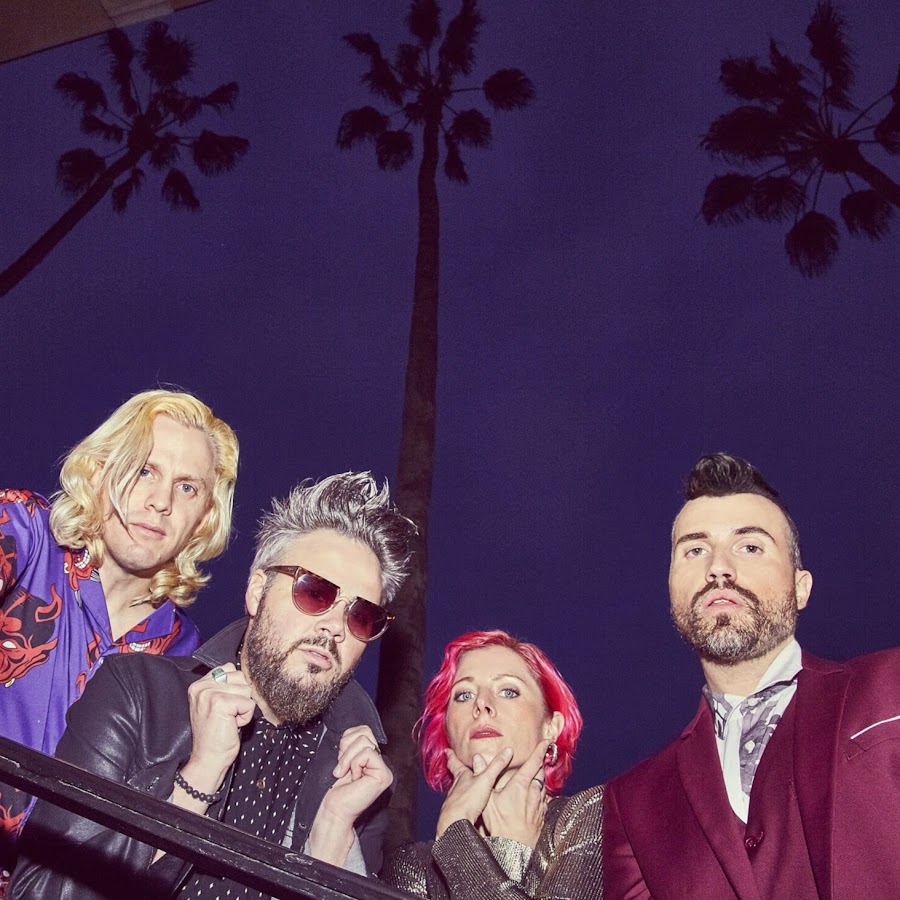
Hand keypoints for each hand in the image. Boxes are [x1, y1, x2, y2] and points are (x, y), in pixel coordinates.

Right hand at [180, 664, 254, 800]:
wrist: (208, 759)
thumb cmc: (216, 734)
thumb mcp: (215, 703)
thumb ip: (225, 685)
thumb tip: (248, 672)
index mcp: (199, 684)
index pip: (230, 668)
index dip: (236, 688)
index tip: (226, 706)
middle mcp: (202, 686)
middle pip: (241, 677)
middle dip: (241, 697)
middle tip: (228, 715)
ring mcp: (210, 694)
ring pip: (247, 690)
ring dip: (244, 707)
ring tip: (229, 720)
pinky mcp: (221, 703)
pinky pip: (249, 703)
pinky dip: (246, 717)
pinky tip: (232, 725)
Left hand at [307, 726, 391, 865]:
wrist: (333, 809)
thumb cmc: (334, 787)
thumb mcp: (342, 757)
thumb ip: (350, 743)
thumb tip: (351, 734)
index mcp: (371, 756)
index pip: (363, 730)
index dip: (346, 741)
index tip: (340, 761)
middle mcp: (380, 761)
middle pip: (364, 731)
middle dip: (346, 747)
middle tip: (342, 767)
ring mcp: (384, 768)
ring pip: (364, 741)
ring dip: (348, 758)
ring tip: (346, 774)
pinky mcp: (384, 775)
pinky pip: (367, 753)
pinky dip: (354, 764)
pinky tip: (354, 778)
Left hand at [435, 746, 512, 838]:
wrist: (456, 823)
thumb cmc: (468, 799)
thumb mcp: (486, 779)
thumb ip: (497, 766)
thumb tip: (508, 750)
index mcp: (461, 777)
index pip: (455, 763)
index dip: (452, 756)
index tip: (447, 750)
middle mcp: (455, 788)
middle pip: (455, 777)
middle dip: (456, 771)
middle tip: (452, 764)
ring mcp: (454, 802)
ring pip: (456, 792)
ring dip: (460, 788)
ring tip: (463, 787)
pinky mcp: (456, 814)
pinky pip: (461, 806)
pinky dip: (464, 804)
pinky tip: (469, 808)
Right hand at [482, 739, 549, 847]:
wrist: (514, 849)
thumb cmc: (500, 824)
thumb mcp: (488, 798)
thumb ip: (485, 775)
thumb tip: (477, 758)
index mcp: (521, 784)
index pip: (533, 762)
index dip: (540, 750)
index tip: (546, 741)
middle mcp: (533, 792)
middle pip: (540, 772)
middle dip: (540, 763)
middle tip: (540, 757)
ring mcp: (539, 805)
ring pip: (543, 786)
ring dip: (540, 780)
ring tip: (536, 777)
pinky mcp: (541, 817)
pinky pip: (544, 801)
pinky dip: (541, 795)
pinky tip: (536, 798)